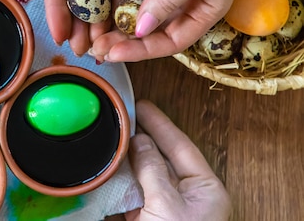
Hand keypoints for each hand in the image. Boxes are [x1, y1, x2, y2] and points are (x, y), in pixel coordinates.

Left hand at [91, 0, 256, 60]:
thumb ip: (168, 1)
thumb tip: (140, 29)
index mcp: (205, 8)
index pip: (171, 40)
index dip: (142, 50)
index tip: (114, 53)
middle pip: (151, 27)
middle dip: (123, 38)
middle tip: (95, 45)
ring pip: (138, 5)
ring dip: (116, 16)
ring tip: (90, 26)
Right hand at [125, 100, 230, 219]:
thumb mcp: (166, 203)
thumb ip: (152, 169)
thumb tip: (139, 141)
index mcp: (206, 189)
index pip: (181, 146)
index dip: (160, 123)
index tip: (143, 106)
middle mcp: (188, 196)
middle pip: (162, 156)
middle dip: (143, 136)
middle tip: (126, 114)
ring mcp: (167, 207)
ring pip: (146, 172)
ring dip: (130, 156)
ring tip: (115, 135)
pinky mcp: (148, 217)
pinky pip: (133, 190)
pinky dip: (120, 178)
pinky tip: (110, 165)